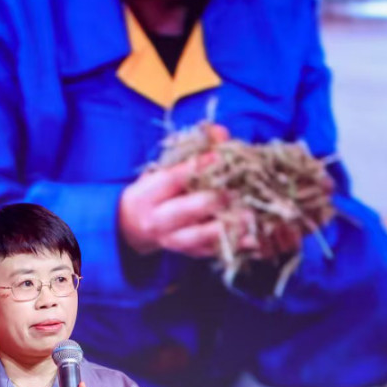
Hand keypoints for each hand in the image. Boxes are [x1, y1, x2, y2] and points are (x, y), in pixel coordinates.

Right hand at [119, 127, 255, 257]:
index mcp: (147, 195)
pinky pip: (212, 252)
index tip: (221, 156)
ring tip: (249, 216)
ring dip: (227, 226)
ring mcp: (172, 240)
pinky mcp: (188, 253)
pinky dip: (234, 246)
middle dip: (214, 199)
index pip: (172, 178)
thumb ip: (191, 151)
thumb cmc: (154, 192)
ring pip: (200, 236)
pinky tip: (253, 239)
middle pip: (187, 210)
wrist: (133, 228)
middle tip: (238, 189)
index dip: (198, 166)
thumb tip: (220, 132)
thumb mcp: (162, 169)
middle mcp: (157, 220)